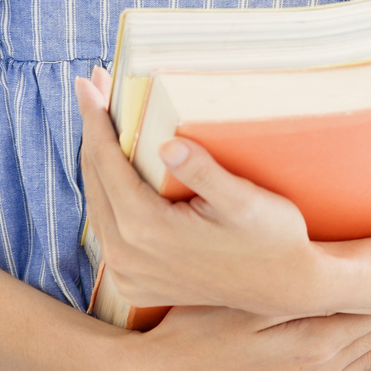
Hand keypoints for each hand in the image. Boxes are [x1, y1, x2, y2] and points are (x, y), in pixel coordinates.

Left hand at [77, 67, 323, 314]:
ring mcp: (128, 274)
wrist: (283, 287)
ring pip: (97, 204)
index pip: (107, 162)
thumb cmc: (271, 238)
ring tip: (101, 120)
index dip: (95, 119)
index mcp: (147, 230)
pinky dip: (106, 193)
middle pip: (94, 180)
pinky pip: (107, 228)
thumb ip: (203, 172)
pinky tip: (113, 169)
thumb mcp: (244, 200)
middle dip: (93, 130)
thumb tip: (167, 143)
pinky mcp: (134, 283)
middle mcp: (127, 256)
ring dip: (97, 160)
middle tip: (93, 87)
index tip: (86, 84)